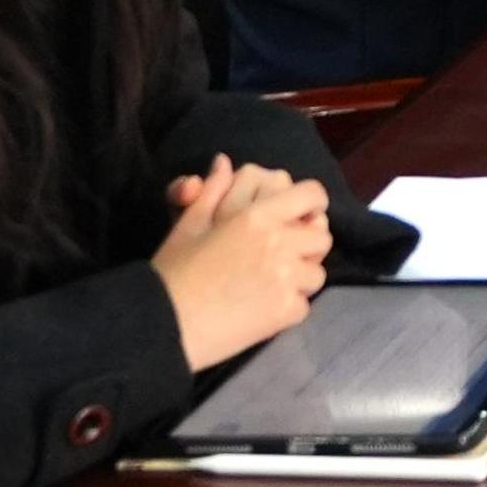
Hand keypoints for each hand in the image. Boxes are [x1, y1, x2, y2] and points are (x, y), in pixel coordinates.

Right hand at [153, 155, 331, 373]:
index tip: (304, 215)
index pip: (311, 195)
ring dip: (299, 279)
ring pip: (316, 274)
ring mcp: (286, 278)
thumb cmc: (173, 272)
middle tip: (282, 257)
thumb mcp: (189, 225)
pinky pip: (303, 306)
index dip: (313, 203)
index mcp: (257, 216)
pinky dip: (287, 309)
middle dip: (306, 246)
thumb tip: (224, 161)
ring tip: (270, 286)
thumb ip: (213, 191)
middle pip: (322, 237)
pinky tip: (262, 310)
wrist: (164, 325)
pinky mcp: (285, 311)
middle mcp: (279, 243)